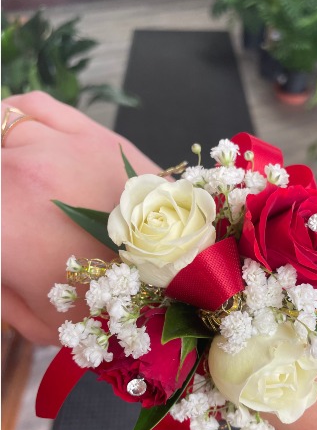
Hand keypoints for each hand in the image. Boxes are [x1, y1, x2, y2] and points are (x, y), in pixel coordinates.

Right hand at [2, 92, 159, 344]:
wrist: (185, 275)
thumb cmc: (117, 309)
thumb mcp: (44, 323)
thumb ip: (2, 297)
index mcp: (0, 222)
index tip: (3, 241)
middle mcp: (19, 171)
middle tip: (10, 209)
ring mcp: (57, 146)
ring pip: (2, 124)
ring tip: (6, 171)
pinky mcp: (91, 135)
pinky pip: (35, 106)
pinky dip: (16, 115)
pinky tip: (18, 136)